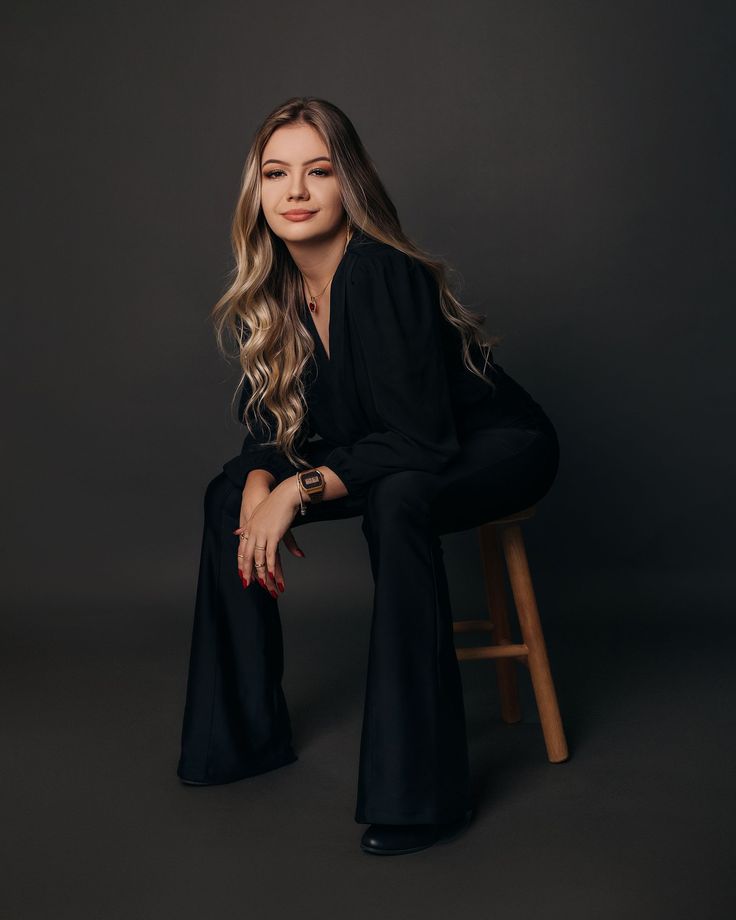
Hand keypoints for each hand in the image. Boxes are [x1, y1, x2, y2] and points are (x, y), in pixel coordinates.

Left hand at [235, 476, 305, 595]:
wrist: (283, 494)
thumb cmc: (272, 503)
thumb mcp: (255, 515)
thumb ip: (246, 526)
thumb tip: (236, 532)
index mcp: (248, 529)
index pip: (242, 550)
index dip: (241, 563)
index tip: (241, 574)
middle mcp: (253, 533)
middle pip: (247, 557)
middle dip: (247, 572)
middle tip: (247, 584)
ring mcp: (262, 534)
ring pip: (259, 559)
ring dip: (262, 574)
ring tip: (264, 586)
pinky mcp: (273, 535)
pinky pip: (270, 554)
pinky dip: (271, 567)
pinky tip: (272, 576)